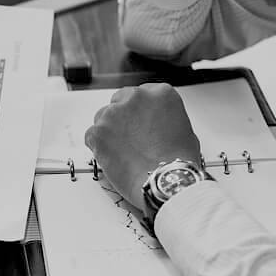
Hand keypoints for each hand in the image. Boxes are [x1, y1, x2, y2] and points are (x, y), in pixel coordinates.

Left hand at [84, 84, 201, 210]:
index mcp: (160, 93)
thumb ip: (164, 118)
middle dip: (122, 119)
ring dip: (109, 132)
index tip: (139, 123)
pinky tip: (114, 159)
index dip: (138, 113)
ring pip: (103, 118)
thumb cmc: (178, 161)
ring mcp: (114, 113)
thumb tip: (155, 125)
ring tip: (124, 153)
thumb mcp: (183, 129)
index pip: (140, 95)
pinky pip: (92, 136)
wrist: (166, 182)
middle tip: (129, 139)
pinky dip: (98, 147)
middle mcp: (135, 97)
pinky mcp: (98, 131)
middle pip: (119, 102)